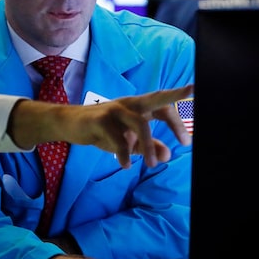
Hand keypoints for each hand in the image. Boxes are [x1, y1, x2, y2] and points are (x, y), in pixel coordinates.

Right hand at [10, 84, 192, 168]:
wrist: (68, 123)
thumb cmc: (101, 130)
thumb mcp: (127, 140)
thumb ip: (147, 146)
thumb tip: (168, 155)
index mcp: (138, 107)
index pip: (163, 107)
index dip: (177, 123)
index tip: (186, 142)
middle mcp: (130, 104)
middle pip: (156, 98)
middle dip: (174, 95)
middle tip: (189, 93)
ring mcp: (115, 110)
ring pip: (140, 124)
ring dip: (148, 146)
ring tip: (151, 165)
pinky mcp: (100, 119)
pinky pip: (117, 138)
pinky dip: (123, 153)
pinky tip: (124, 165)